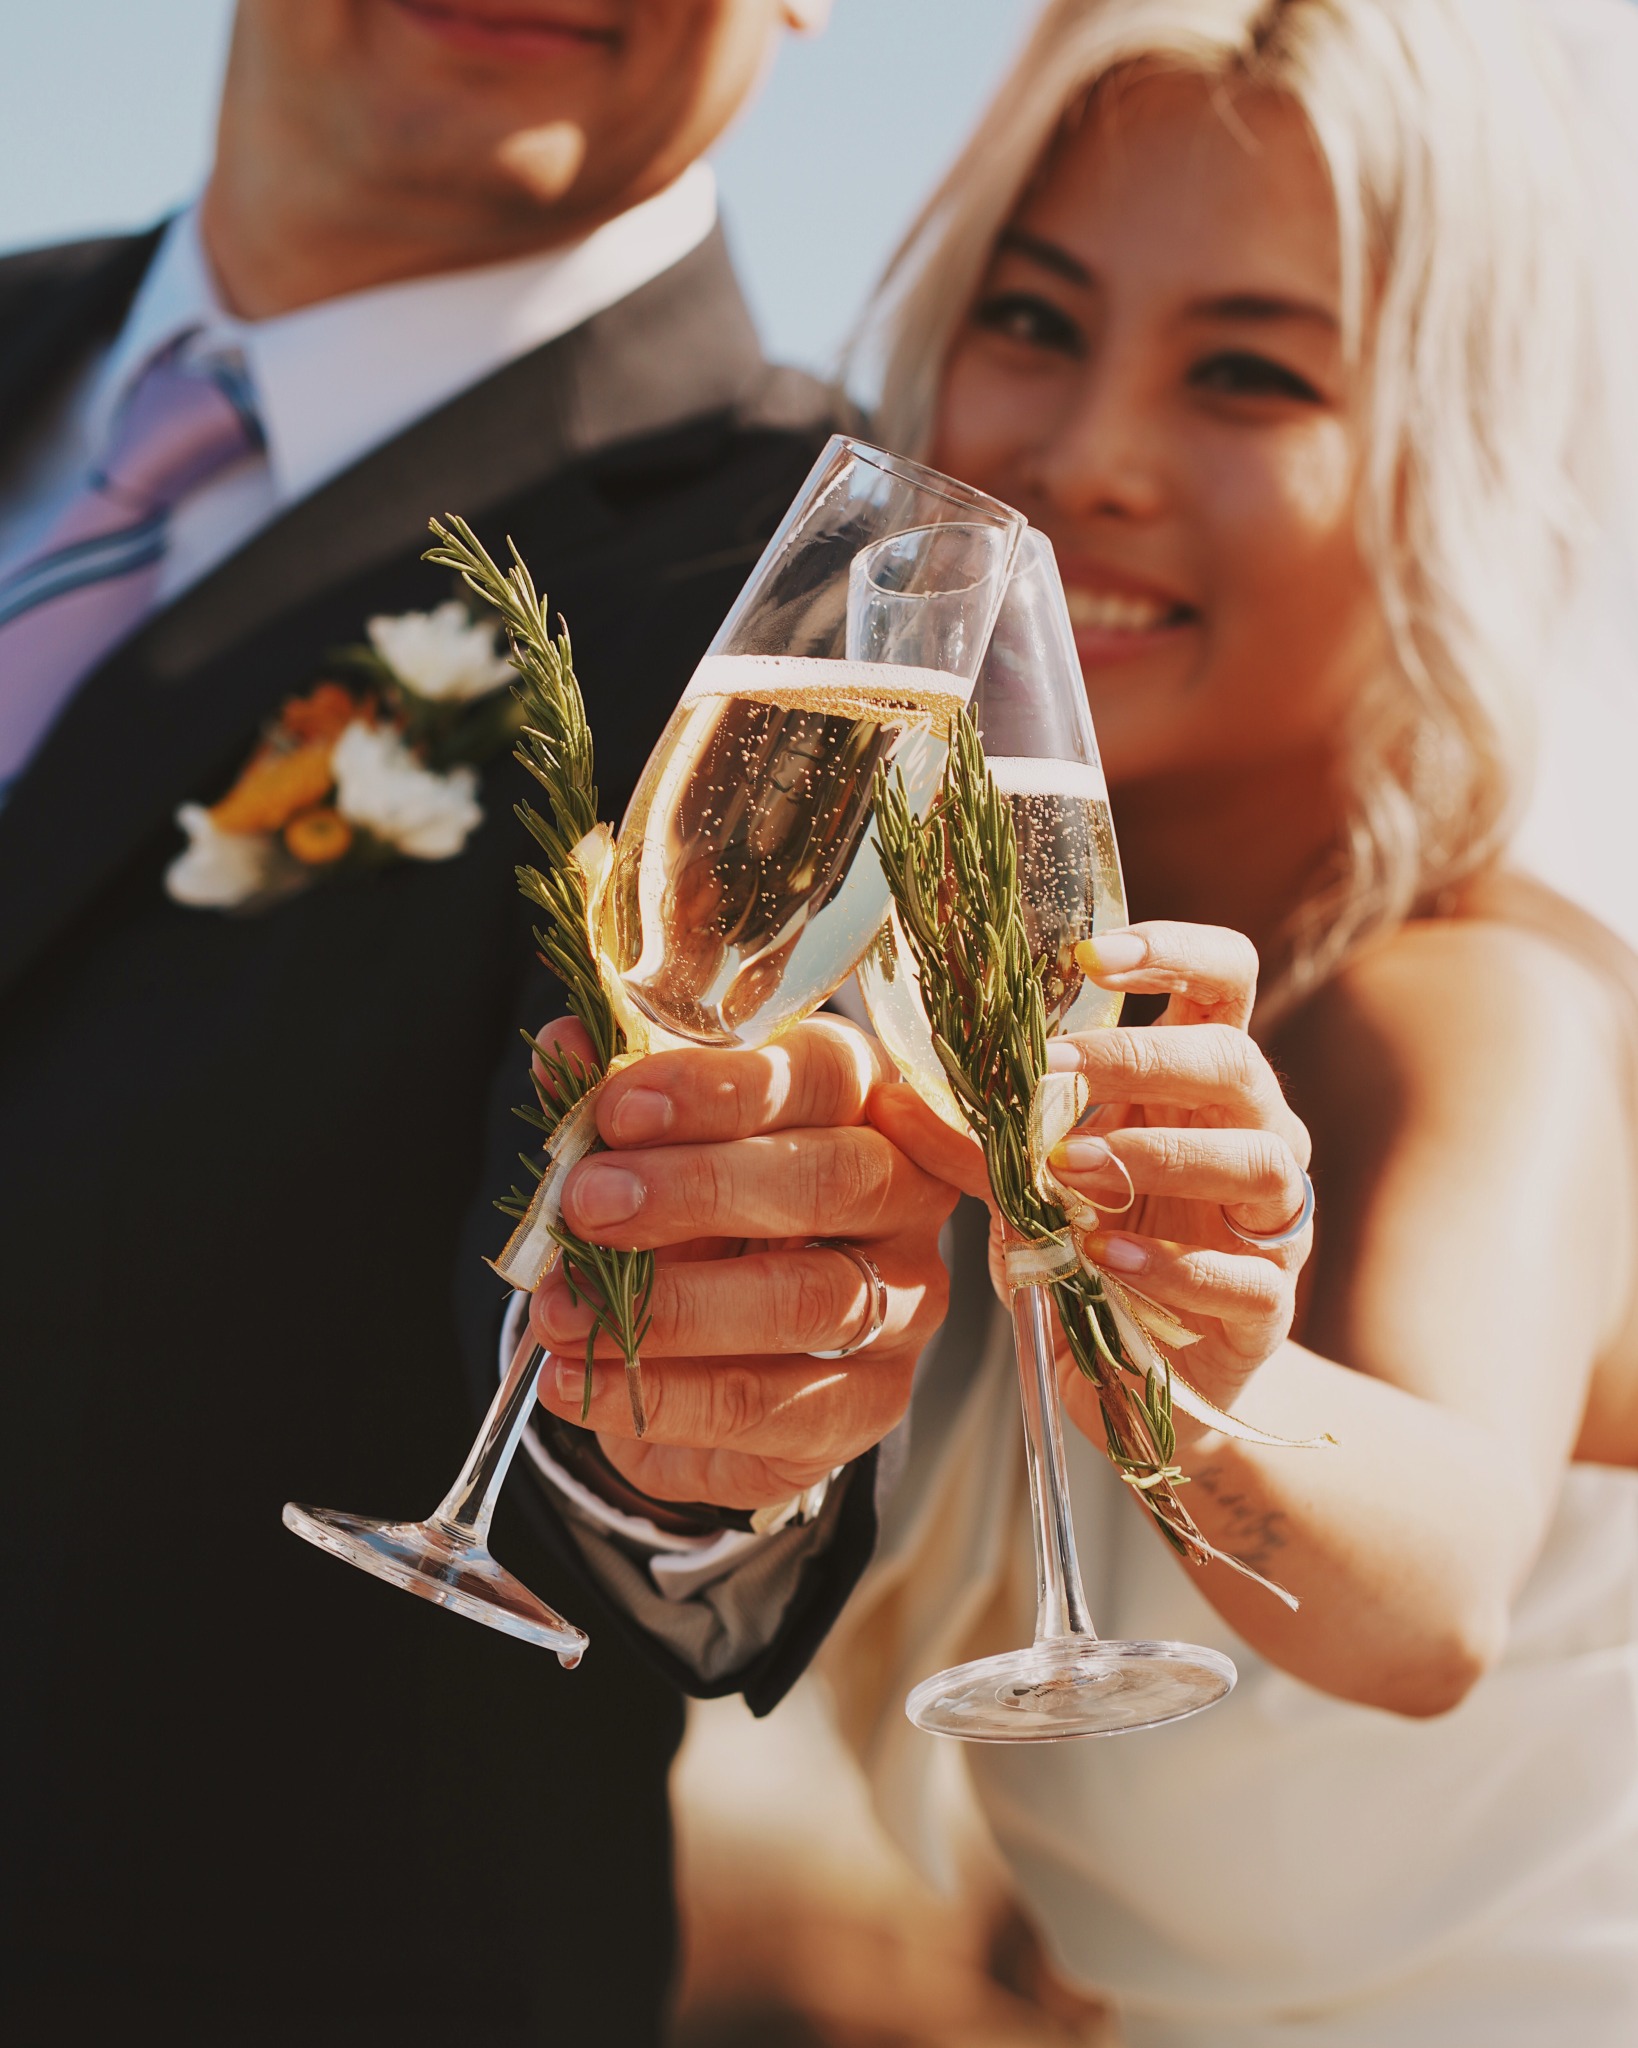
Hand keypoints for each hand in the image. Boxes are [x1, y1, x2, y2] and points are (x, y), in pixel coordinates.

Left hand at [527, 1014, 957, 1509]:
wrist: (703, 1352)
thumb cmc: (690, 1213)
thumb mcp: (650, 1143)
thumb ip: (615, 1093)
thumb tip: (567, 1046)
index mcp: (865, 1102)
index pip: (824, 1075)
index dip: (722, 1088)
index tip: (618, 1111)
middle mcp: (906, 1198)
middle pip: (835, 1179)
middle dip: (699, 1190)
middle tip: (588, 1206)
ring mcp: (902, 1307)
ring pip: (808, 1301)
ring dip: (670, 1308)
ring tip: (561, 1310)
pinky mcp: (867, 1405)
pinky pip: (768, 1404)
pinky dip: (661, 1398)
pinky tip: (578, 1384)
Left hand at [873, 921, 1311, 1435]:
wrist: (1141, 1385)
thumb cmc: (1091, 1259)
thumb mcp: (1026, 1191)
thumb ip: (975, 1145)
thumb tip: (889, 1099)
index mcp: (1199, 1087)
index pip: (1225, 981)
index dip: (1175, 950)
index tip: (1089, 955)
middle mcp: (1254, 1136)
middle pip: (1236, 1061)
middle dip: (1139, 1058)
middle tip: (1050, 1072)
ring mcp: (1271, 1223)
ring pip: (1261, 1160)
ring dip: (1160, 1155)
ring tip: (1071, 1170)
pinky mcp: (1269, 1306)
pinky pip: (1244, 1274)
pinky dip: (1171, 1264)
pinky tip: (1107, 1259)